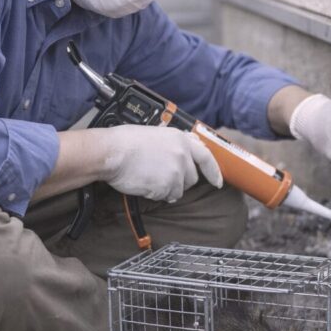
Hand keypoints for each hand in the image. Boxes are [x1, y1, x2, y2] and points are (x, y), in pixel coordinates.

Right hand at [101, 125, 222, 201]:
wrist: (112, 152)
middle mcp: (183, 154)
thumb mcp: (157, 134)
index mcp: (181, 139)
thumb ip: (175, 143)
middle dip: (180, 181)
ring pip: (178, 190)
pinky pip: (166, 197)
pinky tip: (145, 182)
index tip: (218, 182)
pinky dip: (156, 194)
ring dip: (167, 188)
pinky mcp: (167, 185)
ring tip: (149, 177)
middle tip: (161, 176)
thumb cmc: (126, 142)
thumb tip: (186, 149)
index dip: (214, 172)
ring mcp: (176, 171)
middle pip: (192, 178)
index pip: (207, 157)